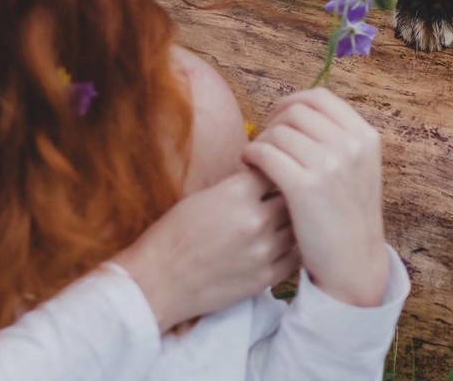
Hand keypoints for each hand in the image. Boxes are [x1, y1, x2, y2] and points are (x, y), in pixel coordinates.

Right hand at [115, 166, 297, 331]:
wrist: (156, 283)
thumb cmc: (174, 235)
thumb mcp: (205, 196)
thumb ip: (241, 186)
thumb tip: (267, 178)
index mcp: (238, 192)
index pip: (274, 168)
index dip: (273, 171)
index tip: (271, 174)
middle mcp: (256, 218)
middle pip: (291, 196)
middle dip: (287, 195)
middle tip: (281, 198)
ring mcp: (264, 249)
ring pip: (296, 226)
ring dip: (291, 222)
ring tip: (283, 222)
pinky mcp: (265, 277)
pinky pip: (295, 256)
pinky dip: (291, 249)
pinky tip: (283, 245)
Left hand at [242, 88, 388, 307]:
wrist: (353, 263)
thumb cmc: (348, 215)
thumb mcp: (359, 167)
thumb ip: (339, 137)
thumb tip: (300, 109)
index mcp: (365, 135)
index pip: (321, 97)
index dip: (294, 101)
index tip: (280, 117)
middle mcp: (350, 144)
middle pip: (296, 111)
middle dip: (274, 122)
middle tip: (266, 142)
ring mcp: (329, 164)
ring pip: (278, 131)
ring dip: (261, 140)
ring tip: (256, 157)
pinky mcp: (305, 186)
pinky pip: (265, 152)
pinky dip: (251, 154)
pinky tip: (249, 166)